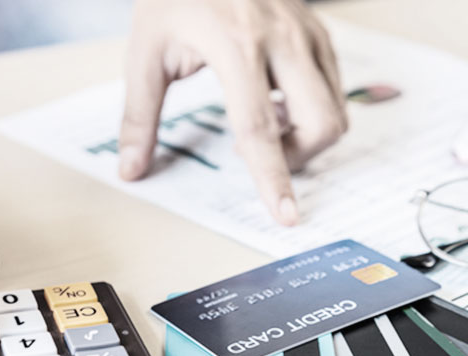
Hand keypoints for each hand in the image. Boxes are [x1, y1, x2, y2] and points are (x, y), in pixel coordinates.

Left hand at [118, 0, 346, 225]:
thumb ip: (139, 116)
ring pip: (337, 107)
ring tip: (268, 122)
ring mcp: (306, 31)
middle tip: (264, 153)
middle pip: (320, 123)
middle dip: (300, 156)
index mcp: (236, 47)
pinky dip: (314, 107)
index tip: (287, 215)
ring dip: (309, 134)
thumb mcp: (145, 53)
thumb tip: (131, 169)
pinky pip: (335, 84)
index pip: (261, 131)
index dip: (274, 180)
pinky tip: (278, 98)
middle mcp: (281, 39)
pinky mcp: (317, 28)